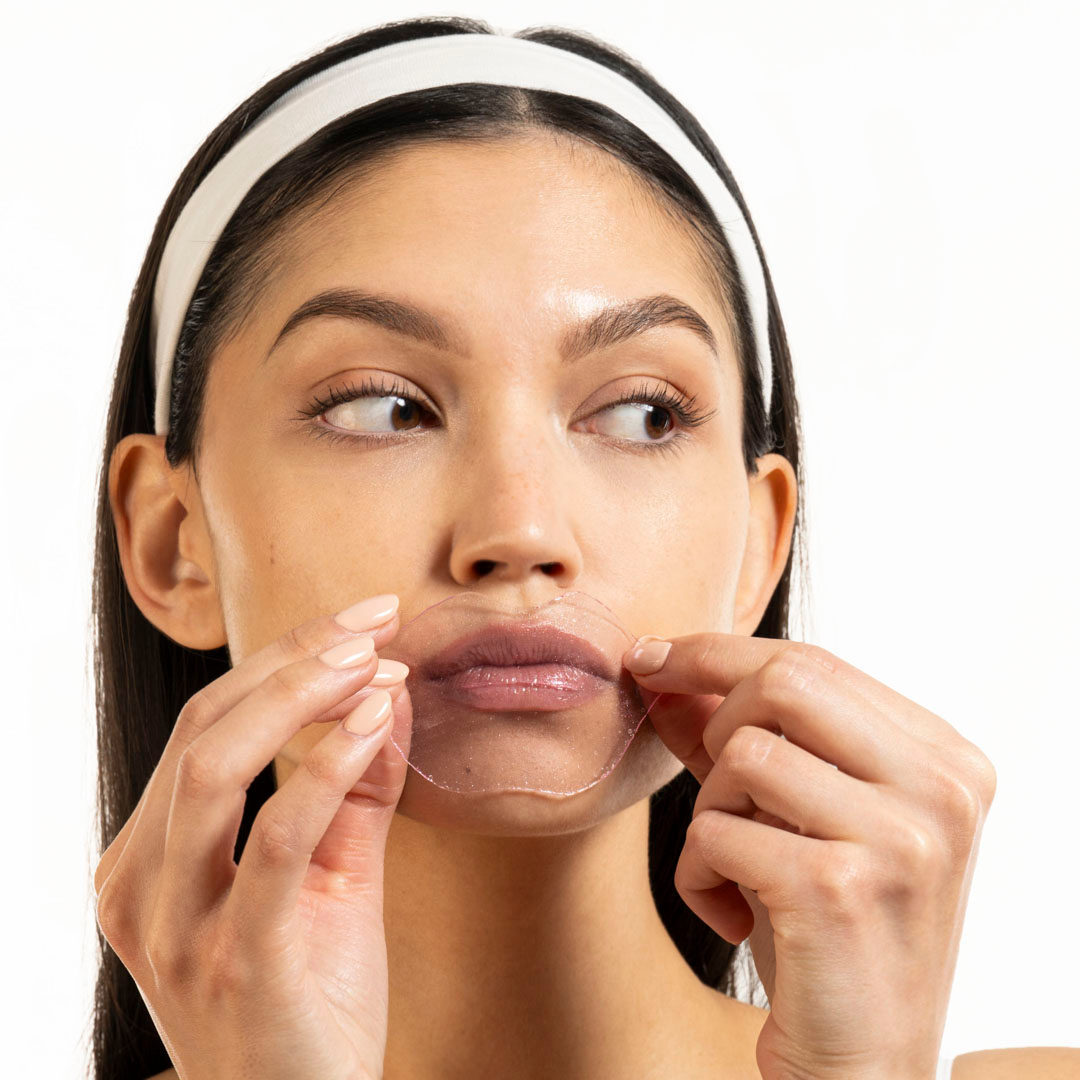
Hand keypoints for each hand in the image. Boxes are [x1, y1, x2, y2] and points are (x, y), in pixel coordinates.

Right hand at [93, 598, 412, 1079]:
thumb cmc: (312, 1000)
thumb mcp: (330, 877)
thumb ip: (354, 789)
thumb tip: (388, 692)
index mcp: (147, 860)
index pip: (204, 725)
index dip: (281, 660)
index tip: (359, 622)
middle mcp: (141, 886)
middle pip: (203, 727)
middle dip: (292, 659)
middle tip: (372, 623)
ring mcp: (178, 926)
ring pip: (213, 766)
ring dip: (300, 696)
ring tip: (374, 662)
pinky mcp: (237, 958)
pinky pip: (274, 839)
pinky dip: (325, 767)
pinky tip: (375, 722)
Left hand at [622, 633, 996, 1079]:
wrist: (860, 1064)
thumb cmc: (826, 933)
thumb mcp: (792, 817)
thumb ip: (738, 736)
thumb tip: (662, 669)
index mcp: (946, 757)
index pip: (813, 661)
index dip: (716, 653)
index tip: (651, 657)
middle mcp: (942, 787)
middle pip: (783, 681)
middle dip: (714, 718)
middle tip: (709, 782)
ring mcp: (901, 837)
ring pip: (743, 754)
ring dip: (710, 811)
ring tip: (737, 868)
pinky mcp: (839, 888)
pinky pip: (716, 830)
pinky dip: (698, 872)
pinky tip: (733, 914)